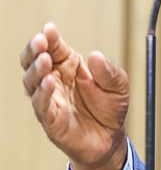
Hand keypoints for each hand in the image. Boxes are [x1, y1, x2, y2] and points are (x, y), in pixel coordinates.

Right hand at [20, 23, 128, 169]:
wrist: (110, 140)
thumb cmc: (110, 108)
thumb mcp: (119, 86)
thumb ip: (109, 71)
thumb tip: (96, 56)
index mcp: (68, 65)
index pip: (52, 46)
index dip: (48, 37)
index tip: (50, 29)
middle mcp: (55, 79)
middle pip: (33, 60)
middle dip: (34, 49)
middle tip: (40, 41)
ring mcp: (49, 99)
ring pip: (31, 81)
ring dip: (36, 69)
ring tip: (45, 60)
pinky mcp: (50, 119)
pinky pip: (41, 104)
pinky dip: (43, 93)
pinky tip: (49, 83)